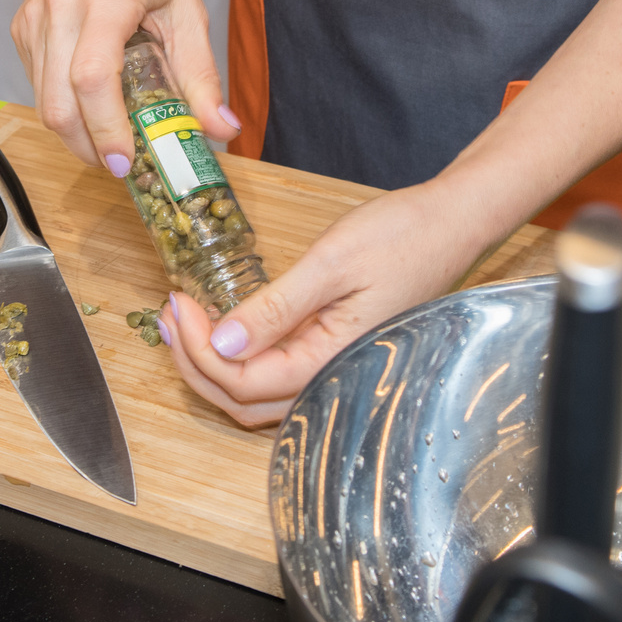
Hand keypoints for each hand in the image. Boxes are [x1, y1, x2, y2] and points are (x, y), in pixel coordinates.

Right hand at [10, 0, 238, 173]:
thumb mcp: (189, 10)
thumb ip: (202, 76)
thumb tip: (220, 130)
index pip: (92, 78)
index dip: (106, 129)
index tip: (125, 161)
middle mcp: (62, 5)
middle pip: (58, 103)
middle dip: (88, 146)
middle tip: (121, 163)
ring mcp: (35, 16)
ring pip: (42, 101)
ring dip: (75, 133)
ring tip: (110, 136)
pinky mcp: (23, 26)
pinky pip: (37, 84)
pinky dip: (62, 104)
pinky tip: (91, 99)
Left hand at [152, 0, 621, 427]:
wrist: (453, 221)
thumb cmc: (403, 234)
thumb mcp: (331, 262)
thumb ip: (276, 308)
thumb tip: (223, 342)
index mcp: (331, 358)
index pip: (244, 380)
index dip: (199, 351)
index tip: (177, 305)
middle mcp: (332, 375)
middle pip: (243, 399)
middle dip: (195, 365)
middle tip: (169, 315)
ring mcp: (333, 367)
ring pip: (257, 395)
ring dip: (213, 366)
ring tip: (183, 322)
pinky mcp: (333, 351)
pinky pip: (276, 375)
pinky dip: (240, 359)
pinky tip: (223, 326)